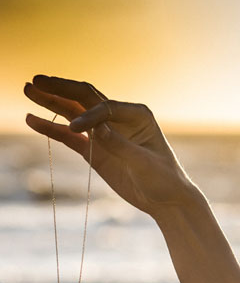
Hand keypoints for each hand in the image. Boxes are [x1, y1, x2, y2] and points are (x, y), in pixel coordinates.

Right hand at [23, 75, 197, 215]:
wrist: (167, 201)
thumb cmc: (164, 179)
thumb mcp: (144, 163)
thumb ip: (121, 145)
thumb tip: (97, 130)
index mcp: (136, 114)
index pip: (104, 107)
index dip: (88, 116)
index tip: (74, 129)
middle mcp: (119, 118)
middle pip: (84, 98)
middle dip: (60, 89)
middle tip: (36, 81)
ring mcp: (105, 133)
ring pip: (73, 113)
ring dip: (51, 102)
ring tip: (27, 90)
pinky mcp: (95, 150)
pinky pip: (70, 137)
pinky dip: (52, 129)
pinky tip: (32, 120)